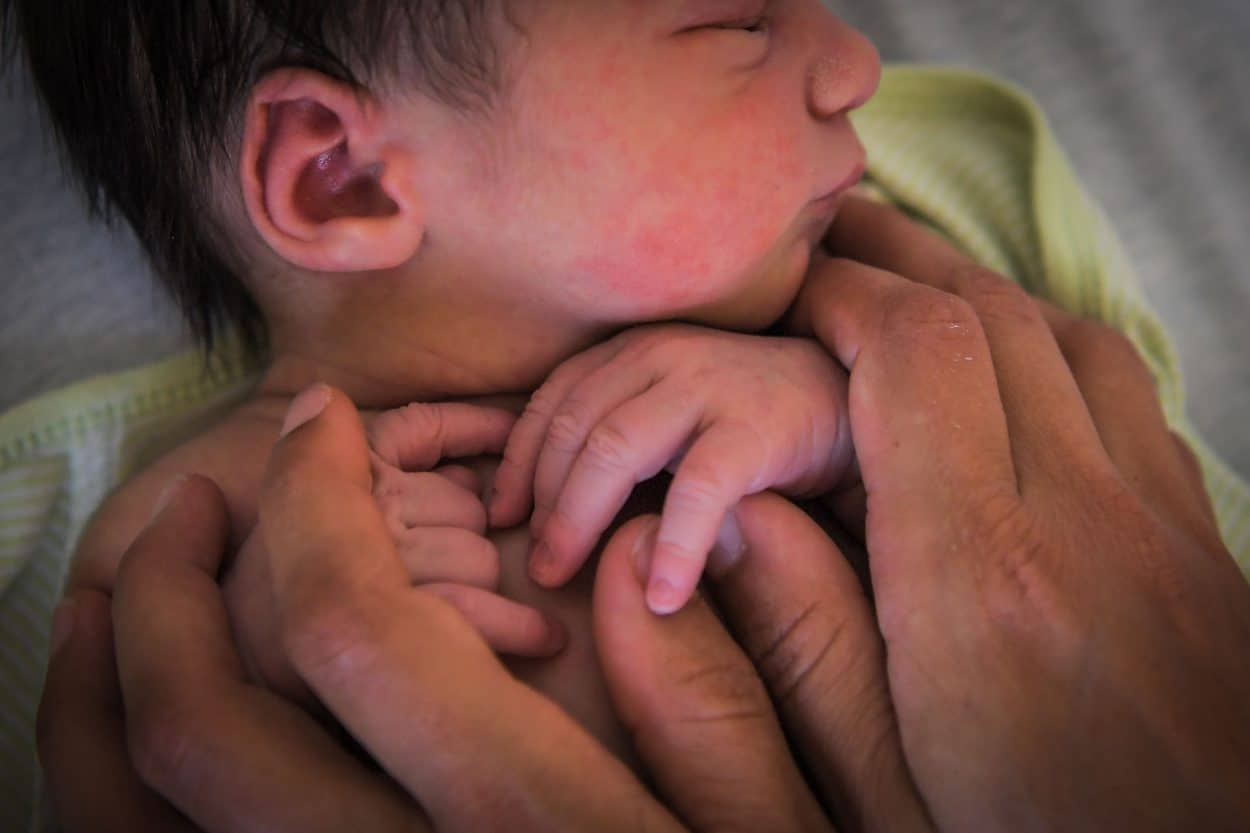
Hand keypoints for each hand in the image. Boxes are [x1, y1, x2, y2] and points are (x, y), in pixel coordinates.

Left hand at [38, 384, 920, 831]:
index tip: (314, 421)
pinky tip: (184, 709)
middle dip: (170, 589)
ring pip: (161, 809)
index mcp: (530, 826)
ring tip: (157, 583)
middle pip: (206, 727)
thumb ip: (755, 682)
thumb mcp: (813, 815)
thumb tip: (645, 560)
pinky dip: (144, 771)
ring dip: (124, 679)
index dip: (314, 501)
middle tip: (196, 496)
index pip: (356, 631)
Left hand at [490, 323, 853, 613]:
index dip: (519, 463)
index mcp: (633, 351)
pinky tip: (660, 596)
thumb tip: (548, 505)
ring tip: (564, 578)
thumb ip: (620, 431)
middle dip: (543, 503)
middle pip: (574, 429)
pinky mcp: (753, 427)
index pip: (553, 403)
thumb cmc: (747, 416)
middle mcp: (660, 356)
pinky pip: (698, 491)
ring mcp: (706, 385)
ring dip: (579, 520)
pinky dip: (672, 546)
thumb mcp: (672, 407)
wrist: (848, 397)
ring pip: (615, 450)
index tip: (502, 517)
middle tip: (534, 566)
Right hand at [788, 194, 1249, 830]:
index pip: (917, 358)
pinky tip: (1013, 370)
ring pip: (1071, 342)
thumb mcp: (881, 791)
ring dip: (978, 295)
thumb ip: (804, 647)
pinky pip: (1131, 398)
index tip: (788, 293)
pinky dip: (1055, 350)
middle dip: (898, 262)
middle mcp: (1086, 527)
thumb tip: (734, 522)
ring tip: (906, 281)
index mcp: (983, 584)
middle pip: (993, 321)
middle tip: (829, 240)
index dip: (844, 298)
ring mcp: (1164, 531)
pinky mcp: (1203, 552)